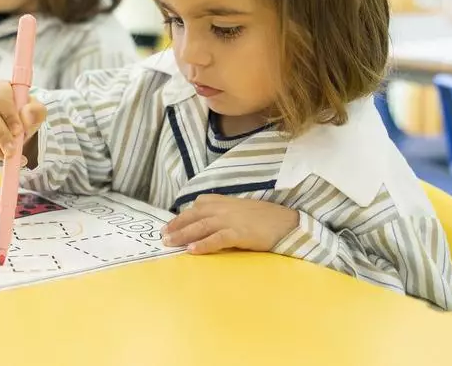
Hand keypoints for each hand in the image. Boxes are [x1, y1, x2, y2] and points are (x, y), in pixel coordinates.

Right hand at [0, 81, 45, 161]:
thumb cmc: (24, 111)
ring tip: (13, 152)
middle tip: (13, 149)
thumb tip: (26, 117)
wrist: (12, 118)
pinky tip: (5, 155)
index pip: (1, 97)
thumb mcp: (36, 109)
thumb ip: (35, 111)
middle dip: (1, 133)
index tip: (19, 131)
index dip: (9, 114)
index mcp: (0, 88)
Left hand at [162, 194, 299, 253]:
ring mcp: (232, 220)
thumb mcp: (241, 210)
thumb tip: (205, 223)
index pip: (197, 206)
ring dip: (183, 235)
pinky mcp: (240, 233)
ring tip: (170, 243)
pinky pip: (218, 239)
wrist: (289, 223)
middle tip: (162, 236)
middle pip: (194, 216)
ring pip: (201, 226)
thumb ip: (223, 212)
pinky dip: (204, 244)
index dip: (181, 216)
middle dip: (176, 226)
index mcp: (224, 202)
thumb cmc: (266, 218)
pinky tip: (192, 250)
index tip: (168, 226)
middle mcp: (224, 208)